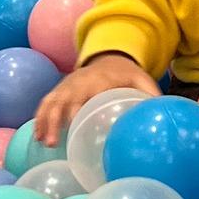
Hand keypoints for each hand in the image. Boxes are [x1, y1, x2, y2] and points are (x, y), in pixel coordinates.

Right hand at [34, 53, 159, 144]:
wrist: (110, 56)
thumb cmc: (128, 74)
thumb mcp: (142, 80)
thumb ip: (150, 97)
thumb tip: (160, 118)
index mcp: (99, 80)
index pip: (85, 94)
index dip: (77, 109)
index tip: (74, 127)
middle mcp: (79, 81)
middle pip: (63, 100)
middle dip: (55, 120)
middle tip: (54, 143)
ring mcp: (67, 85)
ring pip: (51, 102)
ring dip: (44, 121)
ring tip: (44, 143)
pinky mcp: (60, 90)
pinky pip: (46, 103)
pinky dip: (40, 118)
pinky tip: (38, 136)